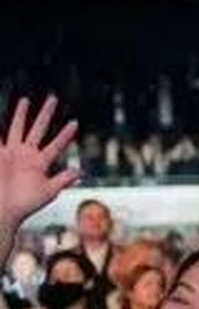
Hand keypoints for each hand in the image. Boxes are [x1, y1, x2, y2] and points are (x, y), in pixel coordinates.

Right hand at [0, 95, 79, 230]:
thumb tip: (81, 172)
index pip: (56, 144)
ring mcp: (10, 153)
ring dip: (21, 115)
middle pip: (38, 129)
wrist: (2, 209)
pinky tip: (0, 114)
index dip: (65, 134)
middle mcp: (26, 155)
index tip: (75, 122)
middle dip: (45, 114)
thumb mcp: (47, 192)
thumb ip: (62, 180)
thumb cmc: (24, 204)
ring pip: (16, 128)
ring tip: (26, 100)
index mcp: (40, 163)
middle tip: (53, 98)